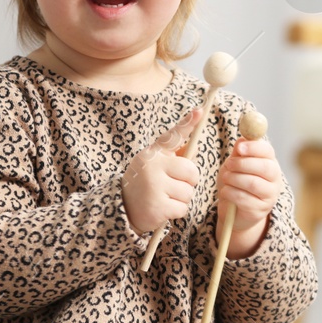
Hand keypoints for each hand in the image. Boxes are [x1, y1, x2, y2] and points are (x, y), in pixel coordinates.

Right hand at [122, 107, 201, 234]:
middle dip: (188, 182)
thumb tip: (192, 145)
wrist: (122, 209)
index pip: (173, 136)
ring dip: (181, 198)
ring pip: (189, 192)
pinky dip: (177, 211)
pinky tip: (163, 209)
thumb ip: (173, 156)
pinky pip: (183, 208)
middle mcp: (152, 165)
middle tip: (172, 186)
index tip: (199, 111)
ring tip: (165, 197)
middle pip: (192, 172)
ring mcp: (154, 186)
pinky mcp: (157, 206)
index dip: (187, 123)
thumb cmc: (145, 184)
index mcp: (153, 153)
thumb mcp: (154, 165)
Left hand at [217, 133, 283, 258]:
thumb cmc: (235, 183)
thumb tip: (242, 139)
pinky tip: (226, 191)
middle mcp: (274, 179)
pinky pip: (243, 198)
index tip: (239, 148)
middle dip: (243, 164)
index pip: (268, 151)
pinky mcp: (260, 210)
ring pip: (252, 183)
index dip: (254, 147)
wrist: (234, 210)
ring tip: (226, 179)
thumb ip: (239, 152)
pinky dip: (230, 192)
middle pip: (265, 167)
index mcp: (270, 163)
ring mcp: (270, 196)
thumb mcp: (234, 164)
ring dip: (234, 179)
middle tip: (229, 164)